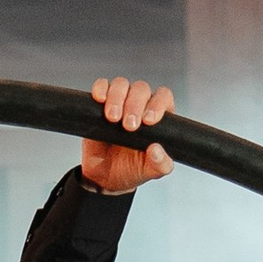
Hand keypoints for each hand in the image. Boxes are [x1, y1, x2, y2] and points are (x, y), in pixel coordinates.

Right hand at [82, 74, 175, 192]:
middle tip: (128, 126)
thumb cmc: (131, 169)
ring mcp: (120, 102)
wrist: (104, 177)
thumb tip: (157, 150)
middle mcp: (140, 106)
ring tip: (113, 118)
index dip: (157, 105)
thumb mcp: (150, 171)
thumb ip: (160, 164)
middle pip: (141, 89)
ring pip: (121, 84)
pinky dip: (100, 88)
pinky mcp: (100, 103)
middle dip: (135, 105)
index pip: (163, 98)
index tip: (148, 121)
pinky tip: (100, 100)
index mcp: (157, 118)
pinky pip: (101, 86)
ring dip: (117, 97)